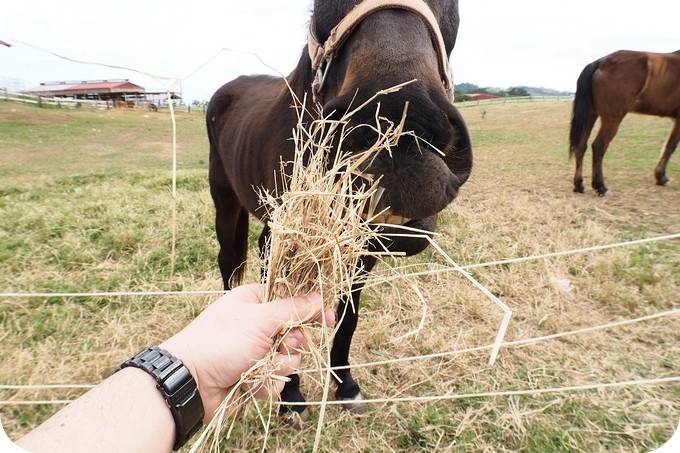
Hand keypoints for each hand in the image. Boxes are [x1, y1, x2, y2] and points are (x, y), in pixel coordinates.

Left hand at [160, 284, 333, 421]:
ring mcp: (254, 351)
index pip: (292, 300)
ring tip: (259, 368)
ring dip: (277, 366)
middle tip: (282, 346)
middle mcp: (256, 325)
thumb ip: (292, 308)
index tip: (328, 320)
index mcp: (255, 302)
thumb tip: (318, 297)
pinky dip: (266, 383)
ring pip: (288, 360)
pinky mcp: (252, 375)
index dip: (310, 310)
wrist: (190, 382)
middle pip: (295, 333)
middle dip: (291, 345)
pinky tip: (250, 384)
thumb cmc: (220, 341)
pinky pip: (276, 380)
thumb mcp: (259, 319)